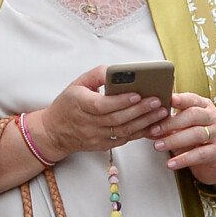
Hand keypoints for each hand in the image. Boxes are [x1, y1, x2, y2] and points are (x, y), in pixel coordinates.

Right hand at [27, 66, 168, 161]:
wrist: (55, 131)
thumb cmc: (68, 104)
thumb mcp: (77, 84)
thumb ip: (97, 75)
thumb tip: (117, 71)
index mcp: (79, 104)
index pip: (102, 105)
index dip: (121, 101)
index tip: (138, 94)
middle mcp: (87, 123)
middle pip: (117, 119)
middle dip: (140, 111)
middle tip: (157, 101)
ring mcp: (95, 137)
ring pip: (124, 131)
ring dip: (145, 122)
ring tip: (161, 112)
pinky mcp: (103, 145)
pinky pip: (125, 140)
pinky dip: (140, 133)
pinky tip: (153, 125)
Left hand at [149, 92, 215, 188]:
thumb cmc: (197, 140)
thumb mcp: (183, 128)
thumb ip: (168, 125)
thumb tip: (146, 124)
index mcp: (204, 106)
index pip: (191, 99)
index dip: (178, 100)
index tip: (164, 101)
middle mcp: (212, 118)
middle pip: (192, 115)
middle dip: (171, 123)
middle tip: (154, 130)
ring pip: (196, 134)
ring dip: (174, 140)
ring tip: (158, 146)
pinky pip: (199, 154)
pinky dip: (183, 159)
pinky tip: (171, 163)